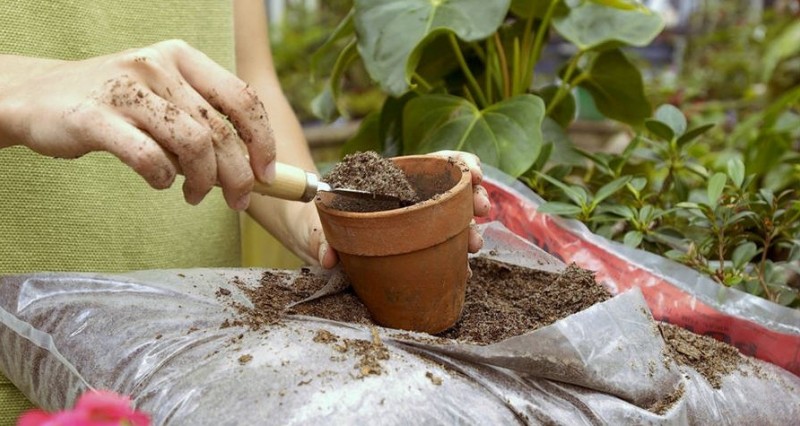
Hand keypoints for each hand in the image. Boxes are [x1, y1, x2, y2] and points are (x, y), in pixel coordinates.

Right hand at [0, 40, 274, 209]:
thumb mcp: (166, 97)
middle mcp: (158, 66)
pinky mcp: (95, 117)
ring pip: (193, 144)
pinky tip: (159, 183)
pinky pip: (149, 158)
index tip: (268, 174)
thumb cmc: (117, 106)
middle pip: (221, 130)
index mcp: (183, 58)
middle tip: (237, 199)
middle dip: (238, 175)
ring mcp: (126, 89)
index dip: (263, 141)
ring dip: (203, 181)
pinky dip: (162, 178)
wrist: (40, 98)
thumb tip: (253, 167)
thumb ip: (205, 121)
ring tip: (196, 196)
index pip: (242, 99)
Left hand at [308, 151, 491, 268]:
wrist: (312, 243)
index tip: (474, 173)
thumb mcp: (313, 228)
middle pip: (450, 190)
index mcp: (390, 181)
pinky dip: (457, 255)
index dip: (458, 164)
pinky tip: (465, 268)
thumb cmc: (314, 224)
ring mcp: (414, 224)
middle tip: (482, 209)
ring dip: (470, 229)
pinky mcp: (415, 249)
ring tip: (474, 244)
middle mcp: (408, 199)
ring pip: (452, 220)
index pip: (432, 163)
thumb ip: (318, 239)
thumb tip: (327, 257)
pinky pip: (442, 248)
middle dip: (473, 196)